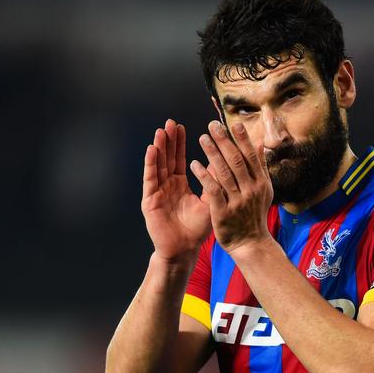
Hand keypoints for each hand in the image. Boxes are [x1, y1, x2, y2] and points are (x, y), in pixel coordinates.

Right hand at [141, 119, 210, 263]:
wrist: (184, 250)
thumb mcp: (210, 200)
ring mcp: (157, 192)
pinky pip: (150, 179)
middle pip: (167, 158)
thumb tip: (224, 159)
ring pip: (158, 165)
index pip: (179, 159)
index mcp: (180, 185)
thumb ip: (213, 181)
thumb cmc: (197, 229)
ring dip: (159, 148)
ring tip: (161, 131)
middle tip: (170, 122)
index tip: (181, 127)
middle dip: (168, 141)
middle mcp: (167, 186)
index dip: (179, 144)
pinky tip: (152, 150)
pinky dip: (151, 164)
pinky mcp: (150, 200)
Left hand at [190, 120, 272, 253]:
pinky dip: (203, 175)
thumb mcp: (263, 190)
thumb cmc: (254, 214)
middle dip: (224, 141)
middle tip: (212, 126)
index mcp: (261, 182)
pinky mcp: (223, 211)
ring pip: (223, 172)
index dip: (242, 140)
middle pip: (236, 161)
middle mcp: (251, 189)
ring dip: (212, 153)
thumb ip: (261, 166)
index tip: (233, 124)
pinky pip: (212, 189)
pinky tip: (193, 164)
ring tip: (201, 138)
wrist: (250, 243)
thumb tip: (261, 142)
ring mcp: (237, 201)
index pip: (251, 156)